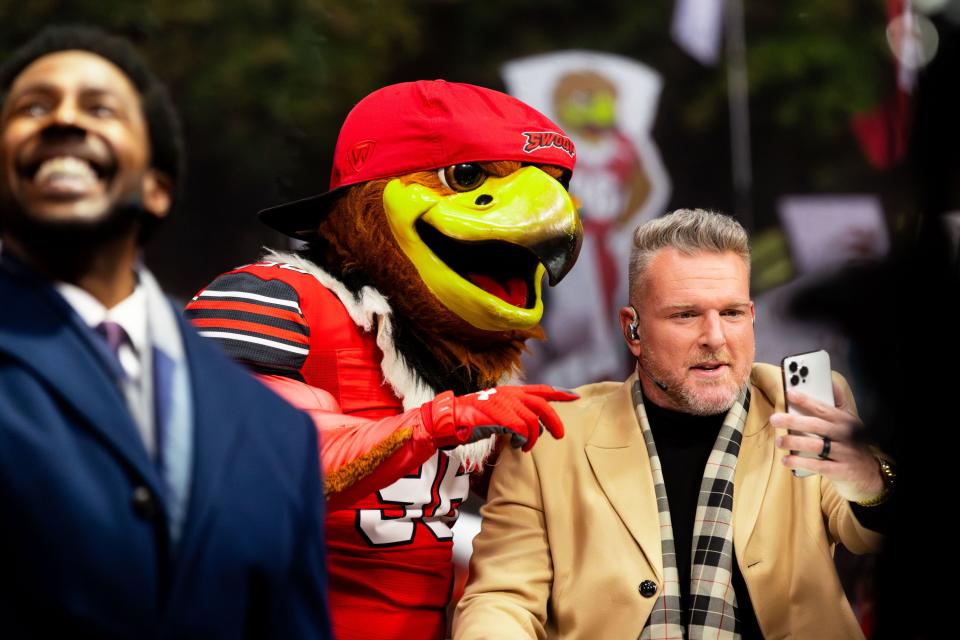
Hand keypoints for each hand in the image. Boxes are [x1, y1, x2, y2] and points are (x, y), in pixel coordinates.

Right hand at [422, 385, 576, 451]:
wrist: (450, 419)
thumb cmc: (472, 419)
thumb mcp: (497, 412)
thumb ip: (514, 414)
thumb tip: (533, 427)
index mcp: (511, 391)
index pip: (541, 389)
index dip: (559, 393)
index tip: (575, 397)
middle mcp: (509, 394)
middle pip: (542, 405)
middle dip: (554, 421)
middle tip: (560, 436)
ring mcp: (504, 403)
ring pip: (532, 421)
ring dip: (533, 437)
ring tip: (526, 446)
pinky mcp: (498, 415)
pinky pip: (520, 429)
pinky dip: (522, 439)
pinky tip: (517, 445)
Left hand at [771, 381, 883, 501]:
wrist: (871, 472)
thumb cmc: (854, 442)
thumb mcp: (851, 422)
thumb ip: (839, 403)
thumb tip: (831, 382)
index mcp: (844, 420)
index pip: (823, 408)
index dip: (806, 400)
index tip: (789, 394)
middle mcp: (844, 435)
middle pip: (816, 426)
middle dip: (794, 421)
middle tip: (775, 419)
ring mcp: (843, 453)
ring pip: (815, 445)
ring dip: (794, 442)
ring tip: (779, 441)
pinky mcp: (839, 470)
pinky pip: (817, 465)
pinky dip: (800, 462)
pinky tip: (786, 460)